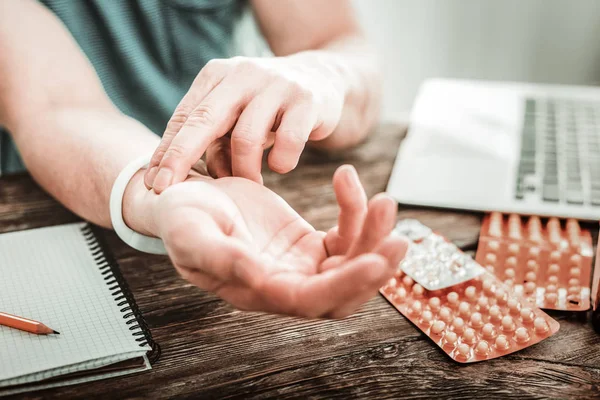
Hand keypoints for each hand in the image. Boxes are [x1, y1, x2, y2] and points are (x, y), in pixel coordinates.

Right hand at [128, 165, 407, 317]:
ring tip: (385, 201)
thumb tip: (257, 276)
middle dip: (374, 268)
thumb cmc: (181, 217)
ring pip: (351, 263)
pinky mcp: (309, 243)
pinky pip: (345, 233)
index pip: (309, 301)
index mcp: (257, 291)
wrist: (185, 197)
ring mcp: (300, 266)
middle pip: (343, 292)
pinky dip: (355, 210)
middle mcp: (285, 285)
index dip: (344, 286)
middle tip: (398, 237)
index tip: (374, 260)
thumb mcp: (190, 232)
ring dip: (373, 235)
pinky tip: (348, 179)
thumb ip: (219, 256)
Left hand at [144, 55, 345, 191]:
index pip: (184, 117)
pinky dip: (281, 161)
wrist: (322, 78)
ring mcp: (275, 84)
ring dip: (243, 171)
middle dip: (180, 158)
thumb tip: (194, 179)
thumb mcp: (235, 115)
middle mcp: (242, 74)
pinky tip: (281, 165)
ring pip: (246, 138)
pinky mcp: (306, 100)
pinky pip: (288, 141)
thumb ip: (213, 141)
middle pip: (204, 120)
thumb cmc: (267, 106)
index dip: (166, 152)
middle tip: (167, 191)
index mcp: (217, 76)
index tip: (152, 183)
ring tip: (250, 182)